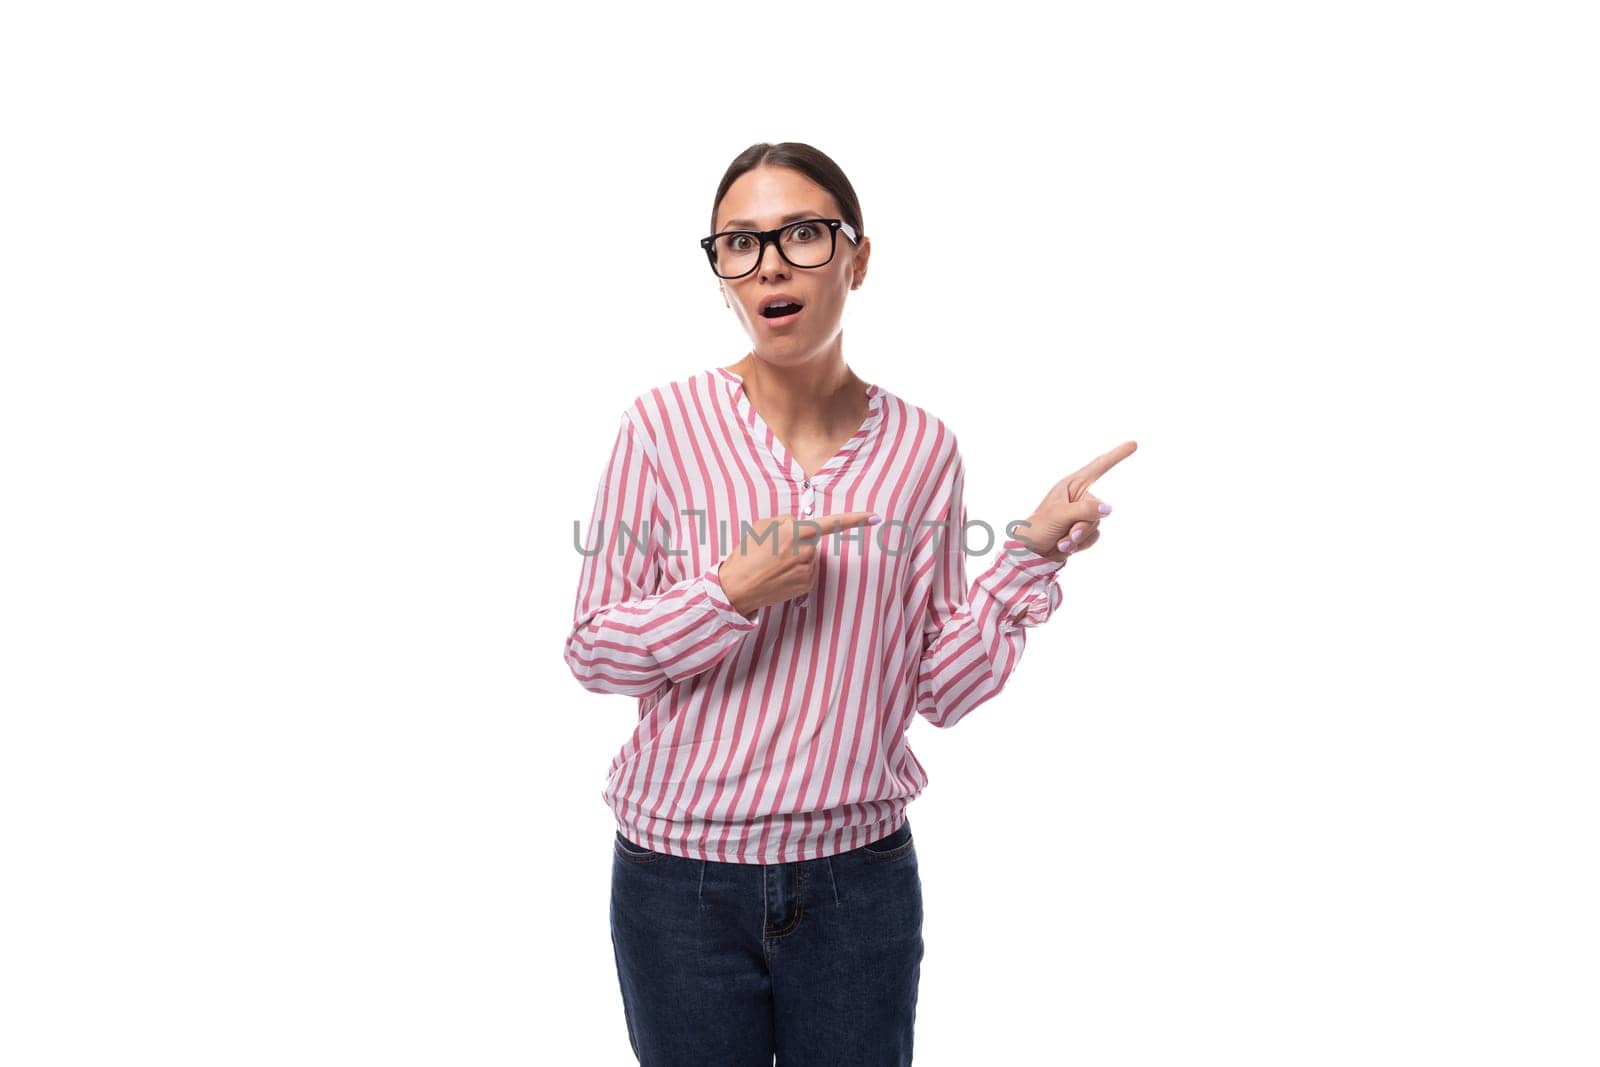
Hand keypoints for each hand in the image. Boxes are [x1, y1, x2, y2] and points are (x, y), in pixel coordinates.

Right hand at [716, 512, 879, 615]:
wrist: (737, 588)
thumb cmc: (746, 554)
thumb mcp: (761, 526)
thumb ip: (786, 521)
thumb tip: (799, 524)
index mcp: (795, 532)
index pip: (832, 523)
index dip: (855, 519)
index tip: (875, 517)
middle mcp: (806, 551)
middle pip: (814, 540)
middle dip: (800, 541)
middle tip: (774, 549)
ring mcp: (808, 570)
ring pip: (811, 557)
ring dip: (798, 557)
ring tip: (773, 564)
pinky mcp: (807, 586)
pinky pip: (808, 572)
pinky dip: (797, 571)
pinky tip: (779, 575)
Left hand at [1013, 440, 1137, 562]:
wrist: (1030, 552)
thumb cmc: (1039, 526)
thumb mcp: (1060, 514)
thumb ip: (1085, 510)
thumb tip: (1109, 509)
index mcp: (1072, 485)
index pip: (1099, 466)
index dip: (1117, 455)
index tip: (1134, 444)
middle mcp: (1079, 497)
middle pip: (1099, 508)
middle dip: (1083, 525)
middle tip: (1067, 533)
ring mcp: (1081, 515)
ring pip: (1096, 525)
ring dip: (1079, 538)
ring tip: (1061, 541)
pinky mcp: (1083, 530)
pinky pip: (1093, 537)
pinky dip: (1080, 545)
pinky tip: (1063, 546)